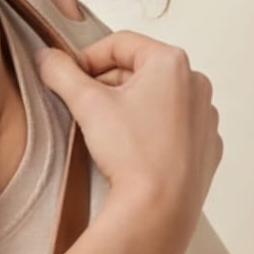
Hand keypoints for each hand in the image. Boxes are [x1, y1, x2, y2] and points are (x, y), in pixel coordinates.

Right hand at [34, 33, 221, 253]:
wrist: (159, 210)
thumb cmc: (130, 153)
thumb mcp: (87, 104)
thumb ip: (62, 72)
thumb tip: (46, 56)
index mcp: (171, 63)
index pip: (120, 44)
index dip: (88, 58)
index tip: (71, 79)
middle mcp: (196, 84)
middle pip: (140, 71)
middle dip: (110, 85)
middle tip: (86, 109)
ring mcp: (206, 117)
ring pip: (159, 99)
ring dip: (132, 107)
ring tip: (110, 133)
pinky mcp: (208, 147)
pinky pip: (176, 128)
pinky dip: (155, 131)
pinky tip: (136, 151)